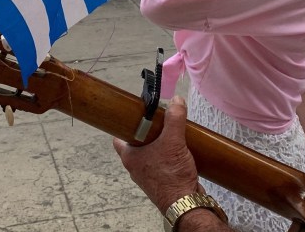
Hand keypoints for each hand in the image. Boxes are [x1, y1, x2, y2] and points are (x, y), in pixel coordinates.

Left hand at [113, 96, 199, 213]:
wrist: (185, 202)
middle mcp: (135, 166)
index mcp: (130, 157)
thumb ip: (174, 119)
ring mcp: (147, 174)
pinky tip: (179, 150)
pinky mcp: (160, 180)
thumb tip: (176, 101)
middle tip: (159, 121)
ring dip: (159, 144)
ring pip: (149, 153)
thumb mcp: (173, 142)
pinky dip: (167, 156)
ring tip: (171, 134)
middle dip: (147, 132)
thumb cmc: (172, 177)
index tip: (136, 114)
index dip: (126, 124)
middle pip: (137, 143)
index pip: (119, 136)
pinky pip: (160, 163)